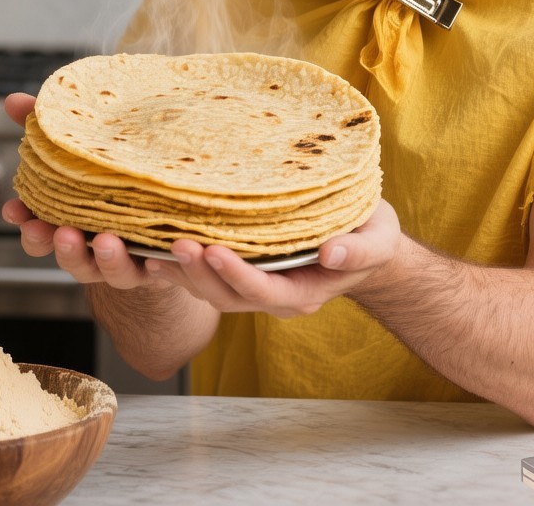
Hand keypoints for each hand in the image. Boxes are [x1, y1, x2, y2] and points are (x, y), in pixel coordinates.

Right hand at [2, 91, 156, 288]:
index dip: (25, 224)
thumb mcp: (83, 150)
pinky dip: (156, 263)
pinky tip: (162, 253)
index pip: (38, 231)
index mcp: (71, 223)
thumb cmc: (115, 176)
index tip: (14, 210)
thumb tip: (14, 101)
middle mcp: (95, 248)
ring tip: (105, 240)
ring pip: (110, 269)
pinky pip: (159, 268)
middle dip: (61, 246)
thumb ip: (50, 129)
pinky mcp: (160, 262)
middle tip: (59, 231)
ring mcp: (126, 259)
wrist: (170, 207)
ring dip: (106, 258)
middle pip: (70, 257)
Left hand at [141, 199, 402, 317]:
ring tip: (154, 246)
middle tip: (175, 242)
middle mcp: (275, 296)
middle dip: (200, 273)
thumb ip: (359, 251)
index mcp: (305, 292)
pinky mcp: (245, 270)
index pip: (264, 290)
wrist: (366, 241)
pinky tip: (156, 245)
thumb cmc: (373, 236)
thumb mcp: (379, 240)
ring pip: (211, 290)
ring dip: (183, 272)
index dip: (237, 274)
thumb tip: (331, 253)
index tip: (213, 249)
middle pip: (228, 296)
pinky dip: (182, 265)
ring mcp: (257, 286)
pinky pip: (209, 275)